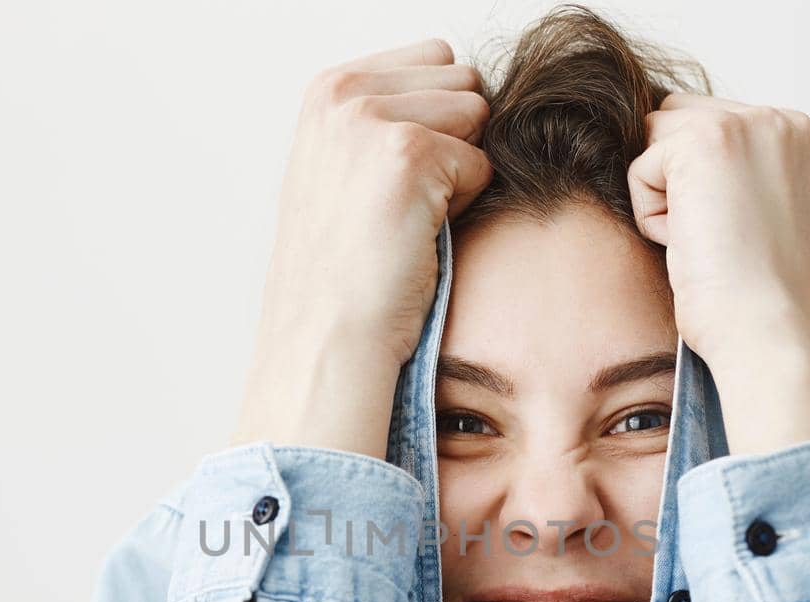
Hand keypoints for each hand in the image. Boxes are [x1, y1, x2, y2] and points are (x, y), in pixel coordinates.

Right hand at [232, 38, 492, 459]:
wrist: (327, 334)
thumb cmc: (343, 271)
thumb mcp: (343, 171)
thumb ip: (387, 120)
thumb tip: (467, 95)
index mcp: (327, 91)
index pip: (436, 59)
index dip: (438, 122)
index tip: (395, 179)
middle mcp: (343, 93)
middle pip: (463, 81)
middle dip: (454, 140)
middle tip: (405, 203)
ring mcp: (371, 119)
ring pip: (477, 117)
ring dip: (459, 171)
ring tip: (410, 218)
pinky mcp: (407, 153)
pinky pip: (482, 164)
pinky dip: (462, 206)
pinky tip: (417, 237)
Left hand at [627, 94, 809, 453]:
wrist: (770, 334)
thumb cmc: (775, 308)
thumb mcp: (787, 230)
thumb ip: (764, 190)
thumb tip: (737, 197)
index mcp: (797, 139)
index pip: (711, 131)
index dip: (699, 190)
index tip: (728, 237)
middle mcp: (776, 121)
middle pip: (676, 124)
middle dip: (675, 183)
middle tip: (710, 241)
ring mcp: (743, 125)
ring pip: (654, 145)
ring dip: (664, 200)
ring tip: (704, 243)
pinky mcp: (702, 142)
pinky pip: (640, 170)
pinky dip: (652, 218)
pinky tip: (692, 246)